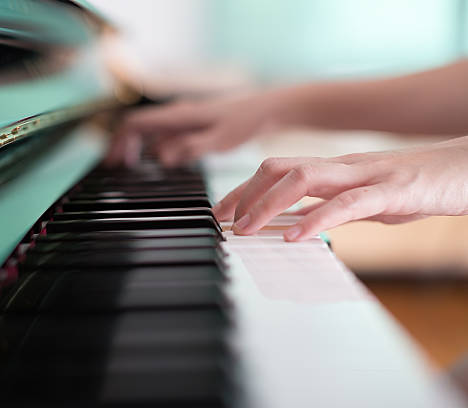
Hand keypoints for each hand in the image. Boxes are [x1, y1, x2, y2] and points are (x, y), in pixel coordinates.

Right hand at [104, 91, 286, 166]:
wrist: (267, 109)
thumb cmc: (245, 123)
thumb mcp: (219, 140)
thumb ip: (189, 148)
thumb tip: (161, 157)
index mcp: (177, 116)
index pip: (135, 124)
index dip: (119, 142)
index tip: (112, 163)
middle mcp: (176, 114)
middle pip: (137, 126)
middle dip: (122, 145)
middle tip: (116, 168)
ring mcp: (183, 118)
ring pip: (149, 129)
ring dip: (136, 146)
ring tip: (129, 166)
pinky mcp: (192, 124)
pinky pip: (163, 133)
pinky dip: (152, 146)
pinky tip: (157, 160)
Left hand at [212, 136, 467, 240]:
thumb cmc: (416, 186)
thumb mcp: (364, 201)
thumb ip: (329, 209)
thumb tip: (295, 225)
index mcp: (334, 169)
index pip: (276, 170)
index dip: (244, 190)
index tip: (222, 214)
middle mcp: (343, 166)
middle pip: (278, 167)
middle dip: (245, 194)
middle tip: (225, 224)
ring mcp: (367, 174)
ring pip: (305, 177)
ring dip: (269, 204)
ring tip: (248, 230)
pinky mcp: (394, 190)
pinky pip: (349, 202)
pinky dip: (318, 218)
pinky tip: (296, 236)